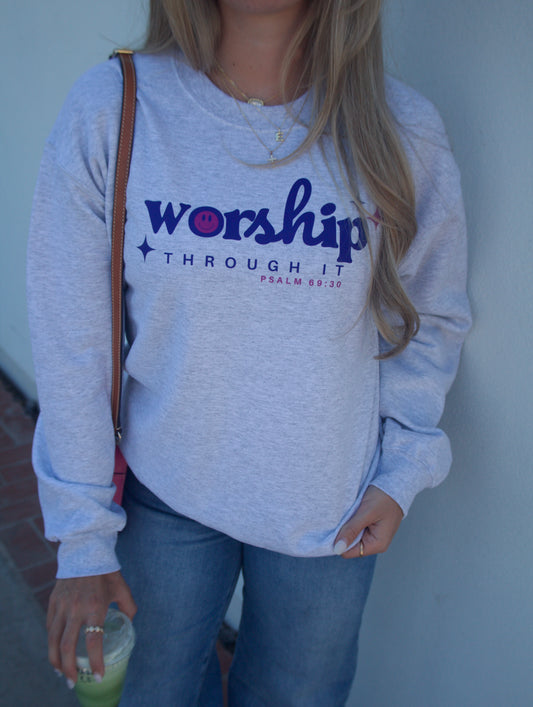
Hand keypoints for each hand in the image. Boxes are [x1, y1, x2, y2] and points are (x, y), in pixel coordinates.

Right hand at [46, 571, 135, 687]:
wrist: (86, 550)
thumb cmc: (106, 571)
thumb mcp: (122, 589)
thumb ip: (128, 608)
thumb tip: (129, 623)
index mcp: (95, 607)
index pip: (93, 642)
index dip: (95, 662)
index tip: (97, 676)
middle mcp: (76, 609)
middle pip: (67, 646)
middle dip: (70, 668)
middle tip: (73, 682)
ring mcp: (62, 606)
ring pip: (53, 640)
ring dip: (56, 660)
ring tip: (61, 672)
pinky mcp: (53, 602)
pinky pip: (50, 627)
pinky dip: (51, 643)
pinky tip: (56, 652)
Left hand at [334, 485, 403, 558]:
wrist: (396, 484)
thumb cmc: (385, 497)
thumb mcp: (366, 513)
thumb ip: (351, 530)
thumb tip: (338, 548)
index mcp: (377, 544)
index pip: (348, 552)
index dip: (338, 542)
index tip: (334, 527)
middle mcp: (375, 543)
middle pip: (349, 545)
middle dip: (343, 532)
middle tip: (345, 517)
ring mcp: (373, 535)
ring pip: (351, 535)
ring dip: (347, 525)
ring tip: (351, 512)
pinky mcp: (370, 527)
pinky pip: (355, 528)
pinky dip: (351, 521)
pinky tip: (354, 512)